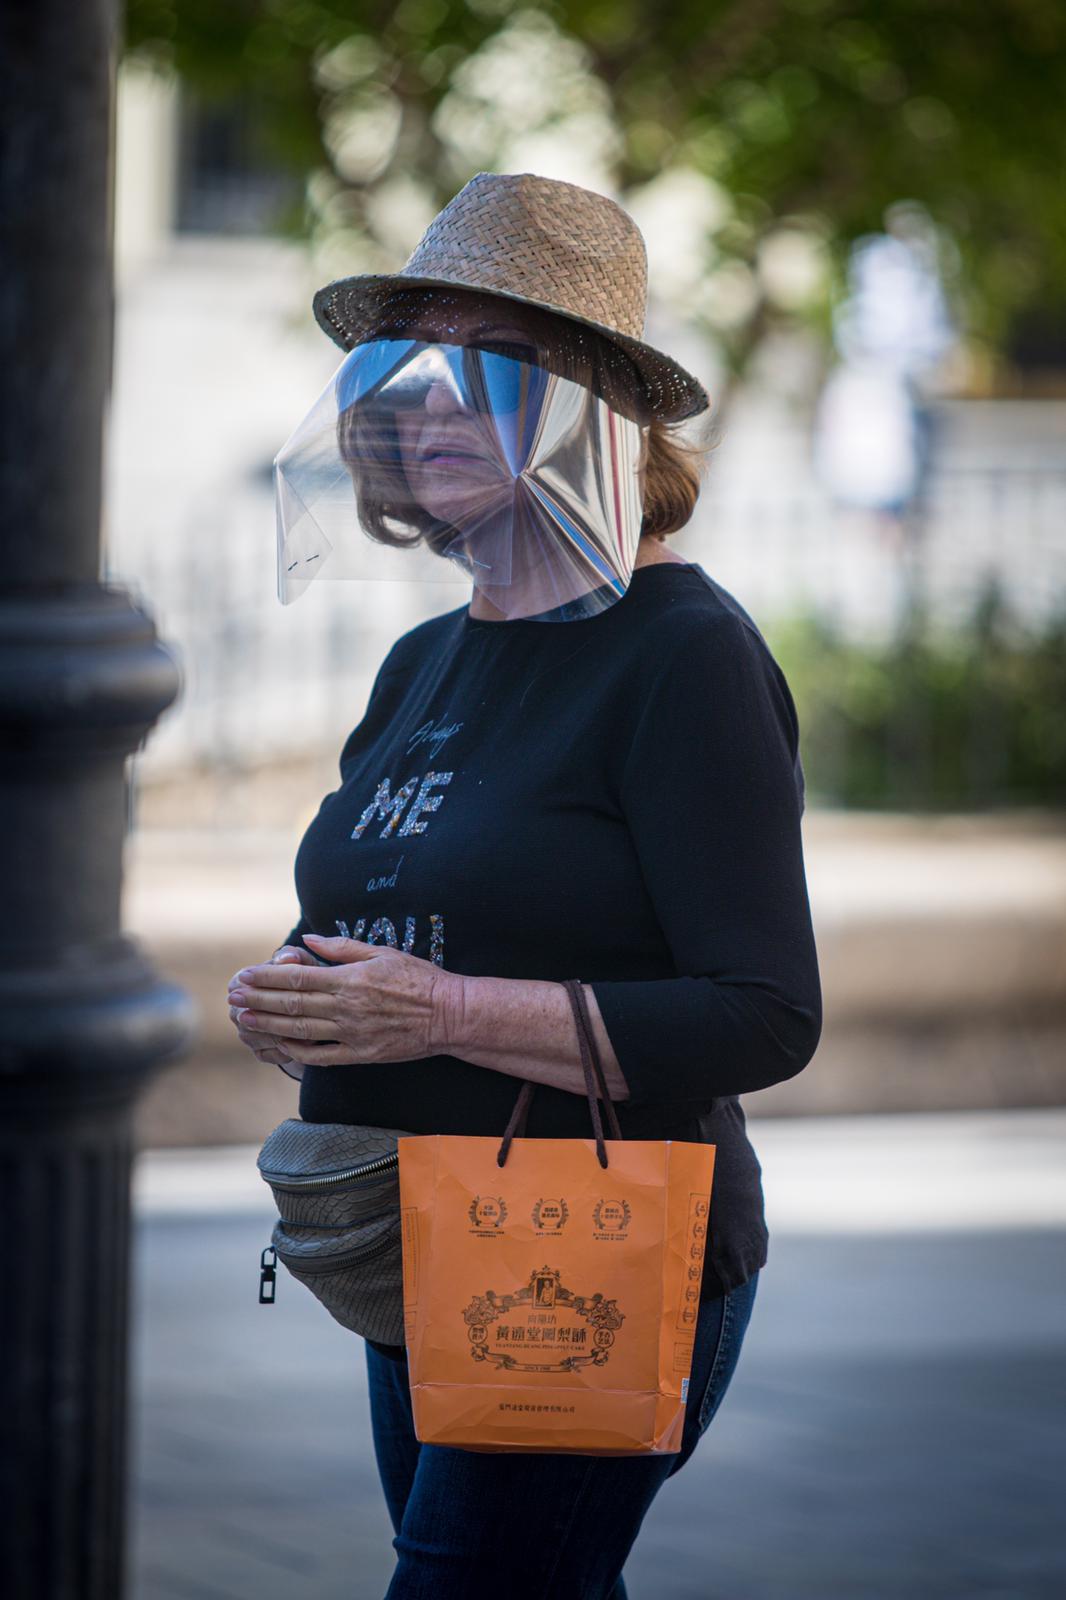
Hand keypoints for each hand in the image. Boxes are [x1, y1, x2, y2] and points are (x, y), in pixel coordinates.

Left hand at [226, 933, 459, 1066]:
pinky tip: (277, 1045)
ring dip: (268, 1025)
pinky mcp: (361, 1054)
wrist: (448, 1014)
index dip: (266, 979)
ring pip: (300, 1031)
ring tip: (243, 1020)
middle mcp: (346, 1007)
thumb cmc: (418, 979)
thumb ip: (340, 948)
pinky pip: (321, 1056)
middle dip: (258, 1000)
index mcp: (349, 979)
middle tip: (232, 997)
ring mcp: (352, 1033)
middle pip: (291, 1005)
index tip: (244, 976)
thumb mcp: (381, 952)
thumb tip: (306, 941)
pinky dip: (297, 1051)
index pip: (297, 979)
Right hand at [227, 944, 319, 1068]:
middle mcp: (237, 1010)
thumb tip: (289, 957)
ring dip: (286, 1034)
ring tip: (312, 1028)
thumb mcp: (300, 962)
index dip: (269, 990)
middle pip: (252, 1016)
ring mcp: (246, 1034)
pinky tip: (308, 1042)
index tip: (295, 989)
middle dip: (279, 1015)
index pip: (245, 988)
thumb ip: (294, 956)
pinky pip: (271, 1054)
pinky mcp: (259, 1052)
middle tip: (306, 1014)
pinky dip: (289, 1049)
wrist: (309, 1005)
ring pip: (262, 1037)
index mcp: (239, 983)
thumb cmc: (302, 977)